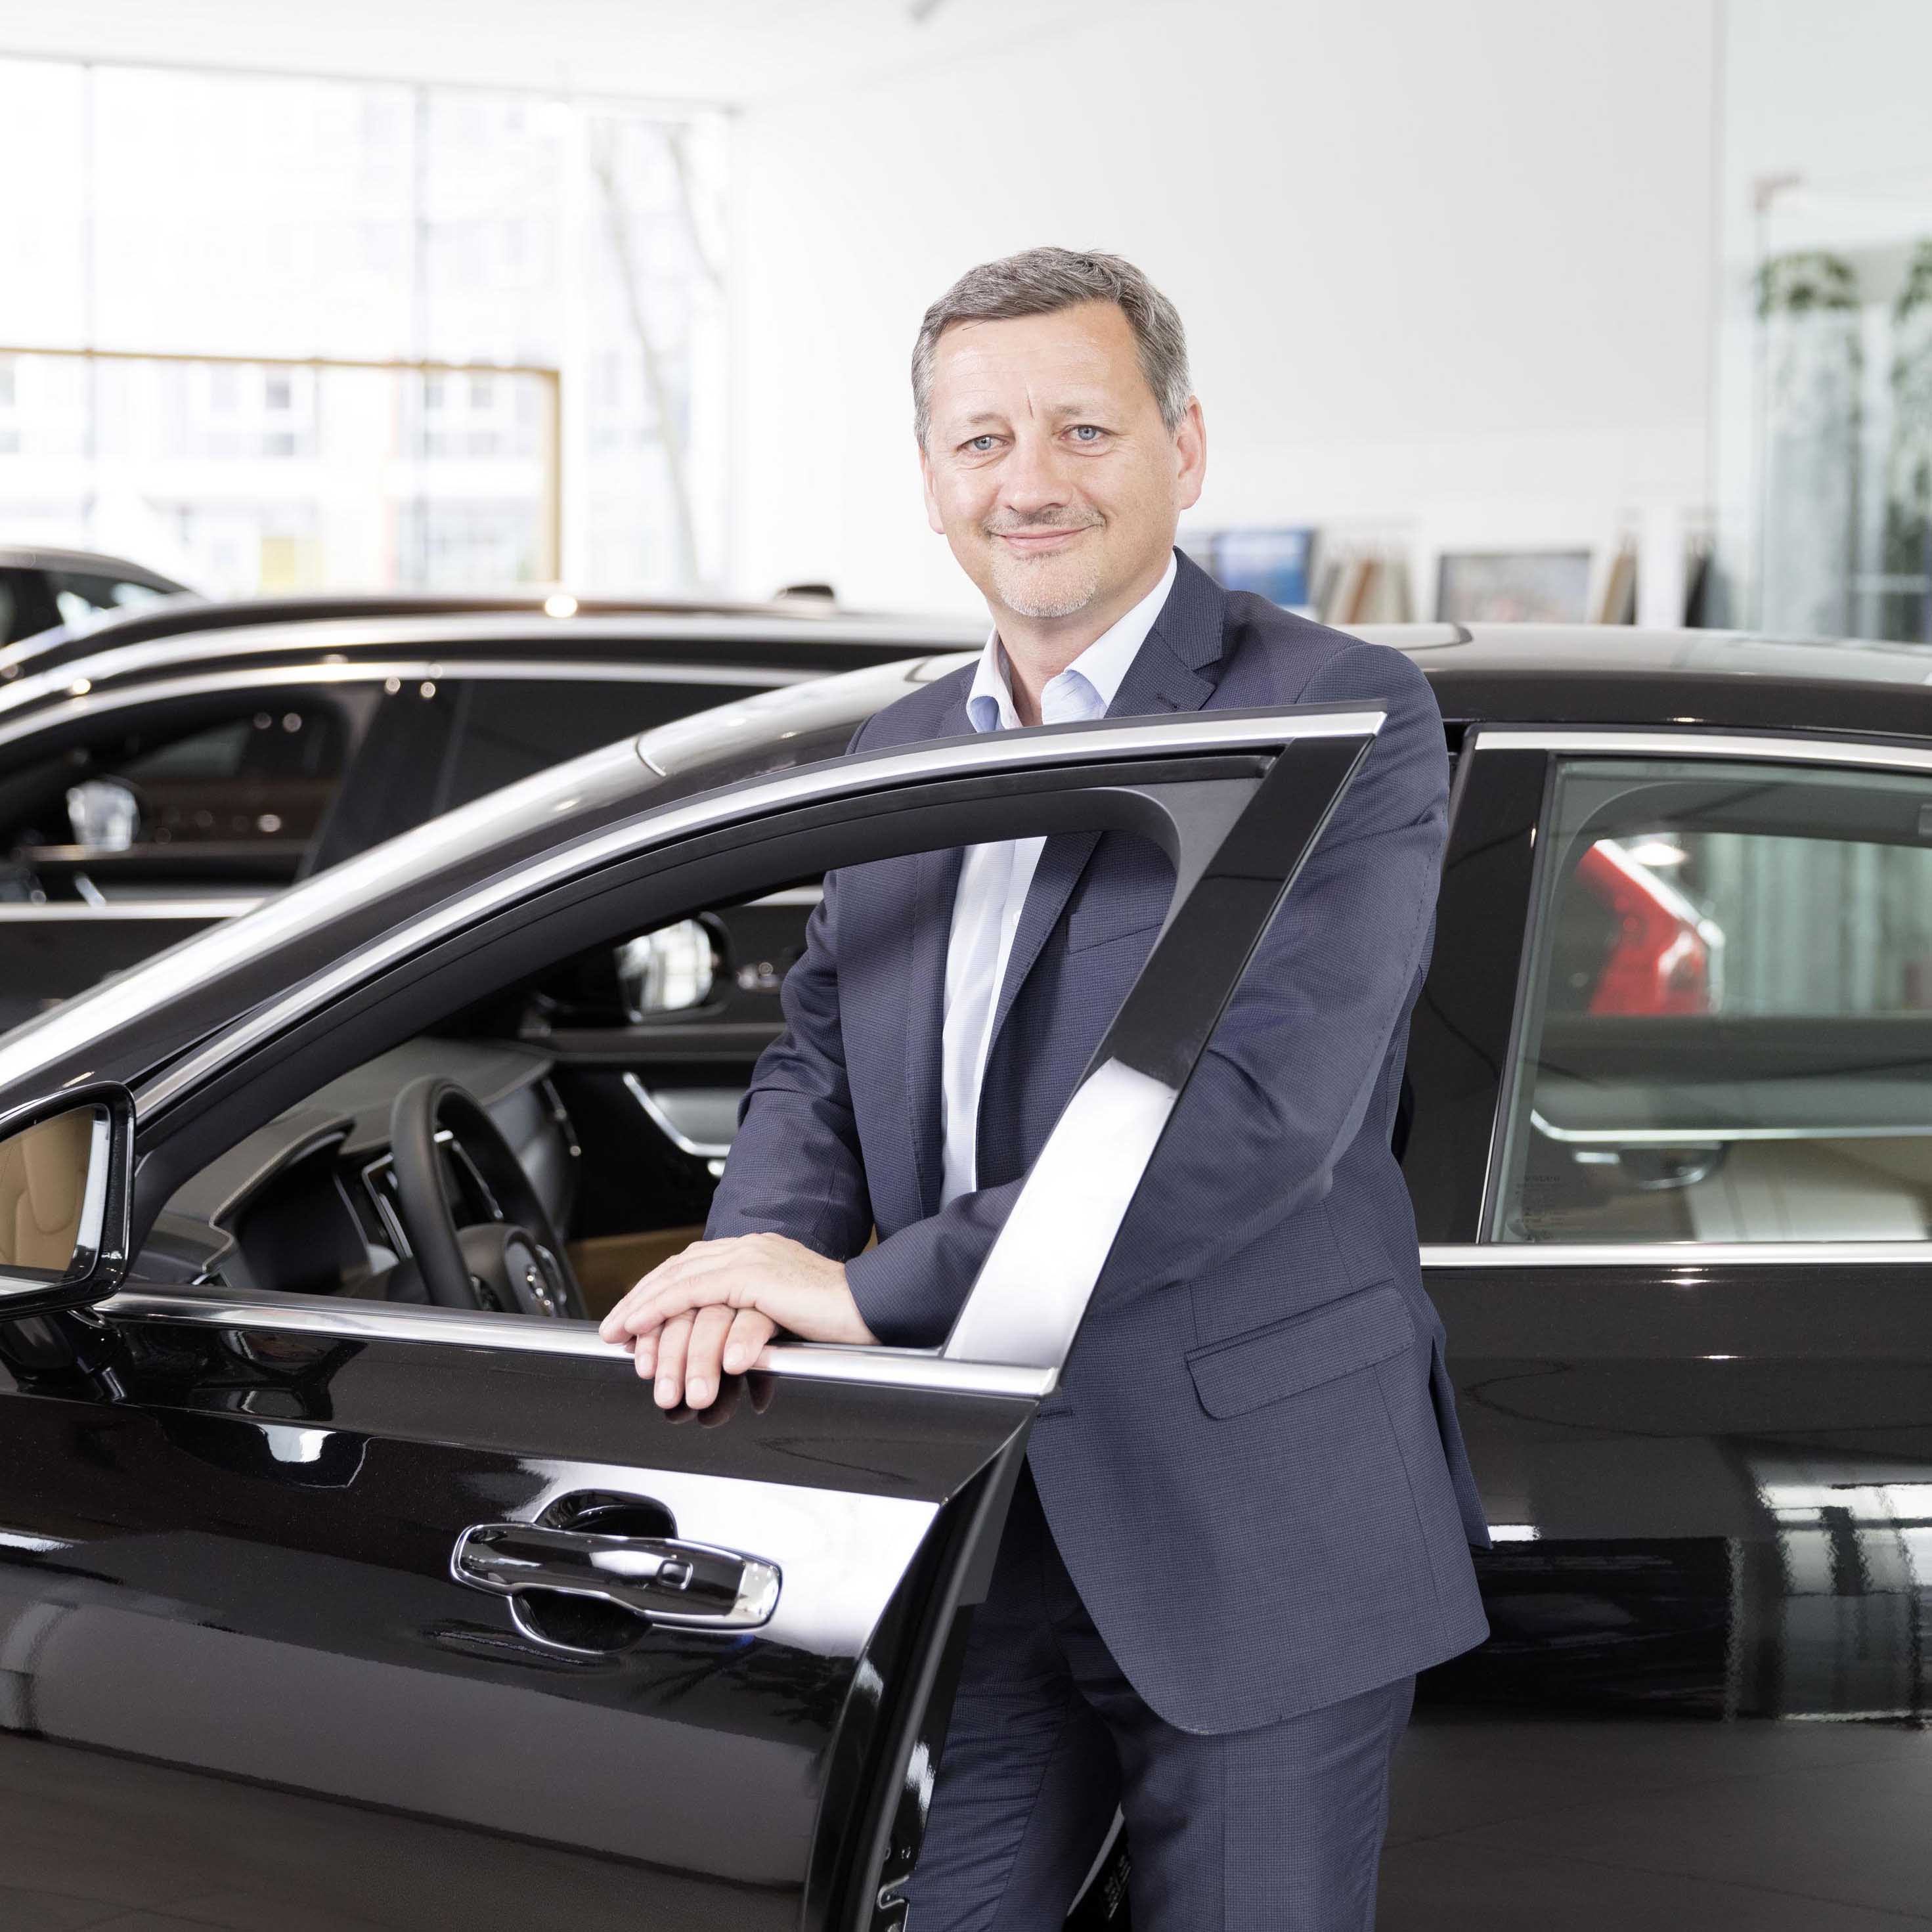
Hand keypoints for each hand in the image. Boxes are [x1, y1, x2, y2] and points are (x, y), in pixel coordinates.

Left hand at [597, 1232, 874, 1409]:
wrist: (876, 1309)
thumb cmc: (840, 1321)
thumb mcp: (782, 1316)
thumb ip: (750, 1319)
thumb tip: (721, 1347)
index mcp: (757, 1252)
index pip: (692, 1266)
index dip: (656, 1292)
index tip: (630, 1321)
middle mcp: (751, 1247)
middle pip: (679, 1269)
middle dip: (640, 1301)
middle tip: (612, 1331)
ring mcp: (753, 1258)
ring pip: (683, 1282)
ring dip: (647, 1314)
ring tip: (624, 1339)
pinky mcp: (757, 1277)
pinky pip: (696, 1292)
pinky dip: (664, 1309)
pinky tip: (644, 1329)